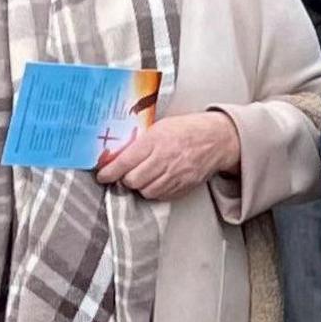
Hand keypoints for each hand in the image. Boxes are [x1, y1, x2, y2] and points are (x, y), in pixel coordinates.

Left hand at [95, 108, 241, 200]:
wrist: (218, 139)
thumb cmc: (189, 129)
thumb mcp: (161, 126)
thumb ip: (141, 141)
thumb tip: (118, 154)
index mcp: (156, 140)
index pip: (125, 162)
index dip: (109, 171)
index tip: (102, 175)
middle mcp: (165, 159)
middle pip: (133, 180)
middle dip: (125, 179)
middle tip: (124, 174)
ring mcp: (175, 175)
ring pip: (146, 191)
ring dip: (140, 186)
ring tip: (142, 176)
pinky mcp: (184, 186)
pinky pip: (161, 195)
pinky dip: (155, 190)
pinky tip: (157, 180)